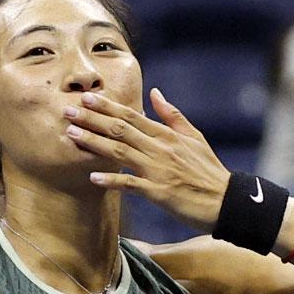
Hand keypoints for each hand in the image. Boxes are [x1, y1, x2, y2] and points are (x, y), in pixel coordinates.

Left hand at [67, 88, 230, 231]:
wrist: (226, 201)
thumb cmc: (209, 171)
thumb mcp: (194, 137)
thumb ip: (172, 115)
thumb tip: (155, 92)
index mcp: (166, 135)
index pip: (132, 115)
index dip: (107, 106)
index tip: (86, 98)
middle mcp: (159, 148)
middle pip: (120, 129)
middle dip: (91, 119)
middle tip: (67, 111)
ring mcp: (158, 170)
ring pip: (120, 152)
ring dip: (94, 143)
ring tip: (71, 136)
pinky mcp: (158, 192)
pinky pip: (130, 184)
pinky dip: (111, 179)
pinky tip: (93, 176)